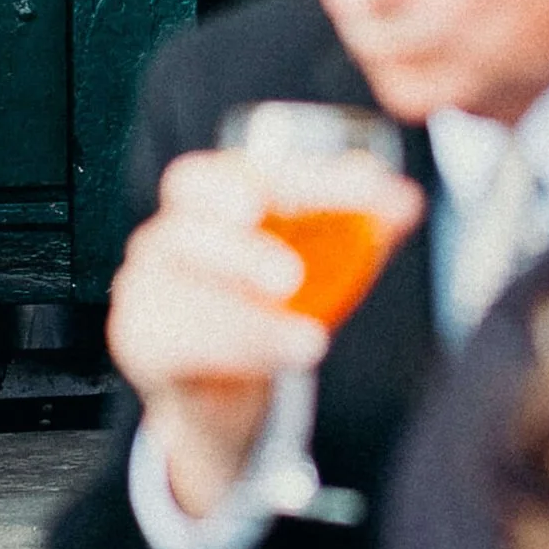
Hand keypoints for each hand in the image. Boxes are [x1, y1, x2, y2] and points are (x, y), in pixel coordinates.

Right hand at [108, 147, 423, 519]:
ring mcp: (145, 284)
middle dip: (244, 249)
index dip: (307, 177)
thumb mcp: (314, 256)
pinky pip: (179, 343)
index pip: (246, 170)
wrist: (216, 378)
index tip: (368, 190)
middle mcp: (169, 229)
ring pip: (186, 295)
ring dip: (250, 321)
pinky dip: (238, 351)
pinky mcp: (140, 339)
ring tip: (311, 340)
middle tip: (292, 277)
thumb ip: (355, 224)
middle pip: (191, 222)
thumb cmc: (262, 295)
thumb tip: (407, 201)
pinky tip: (284, 355)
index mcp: (211, 193)